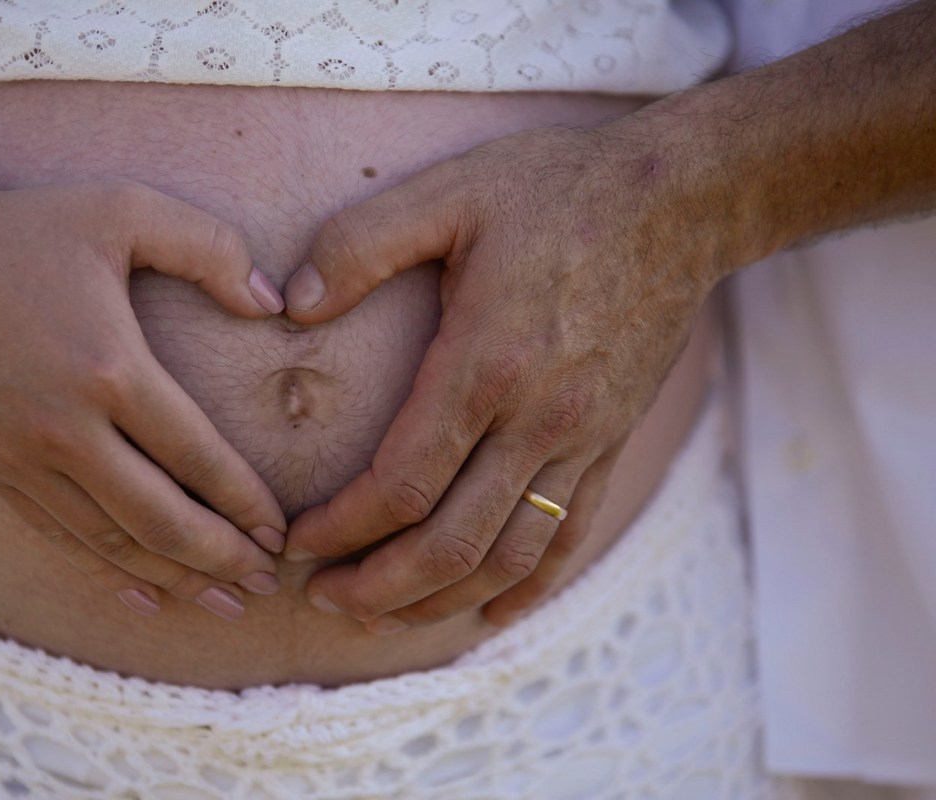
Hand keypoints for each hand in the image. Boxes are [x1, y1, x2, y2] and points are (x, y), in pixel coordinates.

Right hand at [0, 180, 287, 617]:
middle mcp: (65, 428)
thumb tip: (270, 305)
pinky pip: (60, 538)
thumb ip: (210, 248)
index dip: (246, 503)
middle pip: (160, 519)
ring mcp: (21, 458)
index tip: (280, 531)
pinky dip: (109, 572)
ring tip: (224, 601)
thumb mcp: (124, 209)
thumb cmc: (24, 230)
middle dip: (221, 559)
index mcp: (111, 369)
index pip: (197, 457)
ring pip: (112, 542)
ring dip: (174, 578)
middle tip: (267, 582)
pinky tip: (148, 592)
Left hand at [281, 124, 718, 632]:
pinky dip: (525, 589)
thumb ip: (359, 245)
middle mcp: (538, 419)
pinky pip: (570, 539)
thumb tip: (292, 304)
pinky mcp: (611, 443)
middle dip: (378, 586)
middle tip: (323, 600)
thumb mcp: (449, 193)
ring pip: (508, 558)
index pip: (402, 484)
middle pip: (451, 543)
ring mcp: (583, 440)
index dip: (340, 527)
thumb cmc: (556, 190)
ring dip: (439, 601)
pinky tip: (486, 614)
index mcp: (485, 364)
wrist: (679, 202)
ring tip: (382, 616)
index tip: (295, 540)